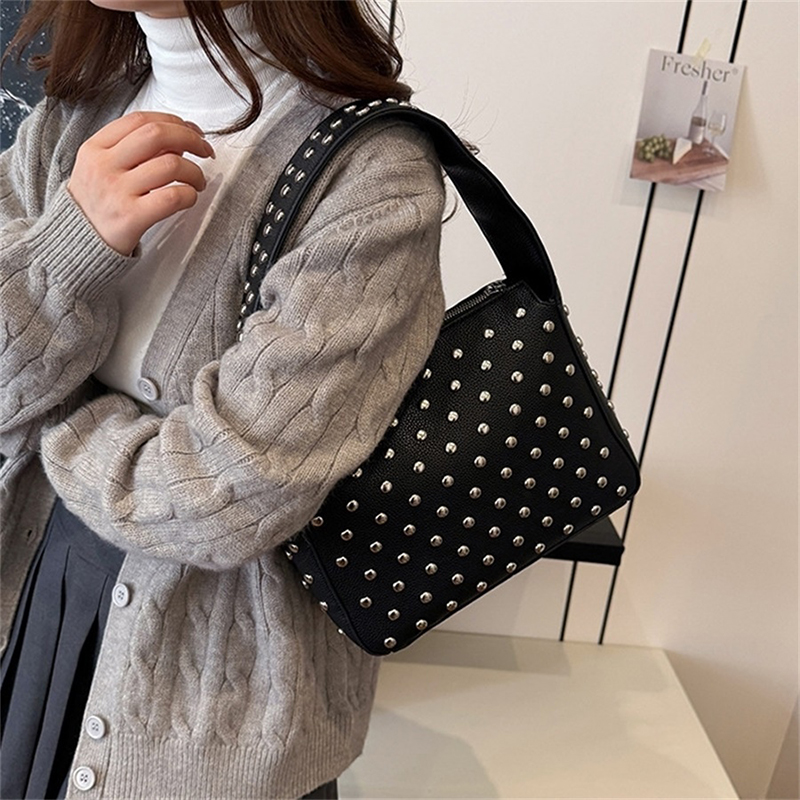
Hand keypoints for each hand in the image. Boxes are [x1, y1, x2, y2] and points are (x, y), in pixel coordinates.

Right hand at [66, 111, 214, 255]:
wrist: (77, 242)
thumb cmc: (97, 204)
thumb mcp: (100, 167)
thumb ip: (131, 150)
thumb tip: (177, 141)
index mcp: (95, 147)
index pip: (140, 120)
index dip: (173, 122)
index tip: (191, 131)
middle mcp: (104, 165)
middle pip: (157, 135)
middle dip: (190, 139)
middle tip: (205, 151)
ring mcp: (117, 191)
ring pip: (171, 165)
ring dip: (195, 172)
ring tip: (197, 182)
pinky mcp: (131, 217)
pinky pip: (172, 197)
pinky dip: (189, 195)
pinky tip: (189, 197)